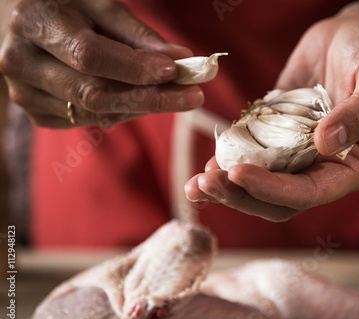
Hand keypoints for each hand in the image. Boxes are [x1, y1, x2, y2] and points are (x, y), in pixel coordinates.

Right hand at [0, 0, 203, 127]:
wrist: (23, 22)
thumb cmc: (66, 6)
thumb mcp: (99, 5)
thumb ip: (138, 35)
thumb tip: (181, 59)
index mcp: (34, 23)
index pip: (90, 55)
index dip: (135, 68)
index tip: (176, 71)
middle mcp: (21, 62)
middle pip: (94, 93)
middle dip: (150, 98)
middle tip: (192, 96)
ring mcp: (24, 94)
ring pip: (95, 113)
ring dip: (141, 107)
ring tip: (173, 95)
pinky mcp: (36, 114)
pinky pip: (89, 121)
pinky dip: (121, 113)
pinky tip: (138, 99)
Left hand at [185, 2, 358, 220]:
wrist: (355, 34)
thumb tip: (326, 143)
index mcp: (353, 167)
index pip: (310, 193)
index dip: (273, 189)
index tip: (239, 174)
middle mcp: (324, 168)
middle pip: (279, 200)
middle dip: (242, 195)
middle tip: (206, 183)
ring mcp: (299, 154)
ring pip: (261, 186)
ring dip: (228, 188)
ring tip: (197, 183)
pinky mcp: (279, 136)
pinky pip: (252, 157)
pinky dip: (229, 163)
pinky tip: (207, 163)